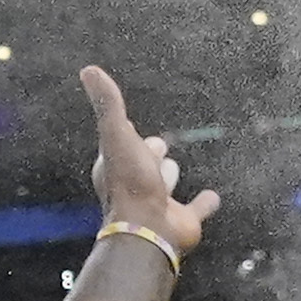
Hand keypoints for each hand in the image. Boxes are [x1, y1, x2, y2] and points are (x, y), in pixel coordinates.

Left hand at [83, 71, 218, 258]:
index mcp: (116, 164)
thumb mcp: (117, 134)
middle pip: (144, 161)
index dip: (124, 131)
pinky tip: (213, 198)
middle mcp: (136, 183)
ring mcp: (160, 202)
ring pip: (166, 183)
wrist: (150, 230)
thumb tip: (88, 70)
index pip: (121, 141)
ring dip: (169, 176)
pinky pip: (197, 209)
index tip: (125, 121)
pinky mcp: (184, 219)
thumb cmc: (131, 182)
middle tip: (155, 144)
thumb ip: (108, 103)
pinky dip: (204, 204)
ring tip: (173, 167)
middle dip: (149, 152)